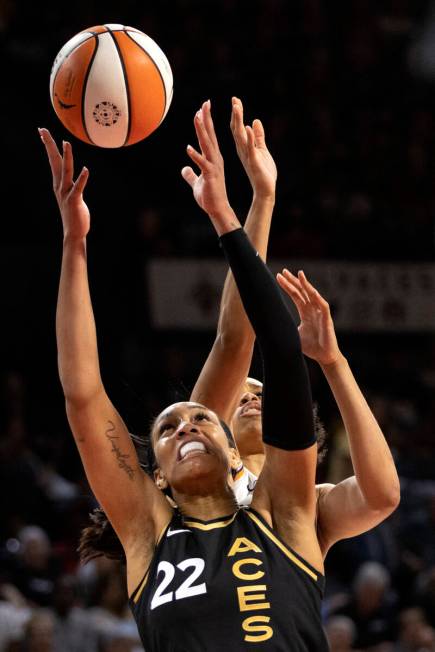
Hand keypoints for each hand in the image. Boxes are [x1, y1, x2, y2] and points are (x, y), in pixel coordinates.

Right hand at [39, 128, 89, 239]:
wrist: (74, 233)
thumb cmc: (75, 215)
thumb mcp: (72, 196)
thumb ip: (72, 185)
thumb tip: (75, 177)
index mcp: (59, 184)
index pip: (53, 161)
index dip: (48, 146)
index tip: (43, 132)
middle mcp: (60, 186)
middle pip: (54, 162)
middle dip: (49, 145)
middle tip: (42, 130)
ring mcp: (66, 193)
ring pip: (66, 171)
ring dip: (67, 157)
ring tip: (66, 142)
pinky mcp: (74, 201)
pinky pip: (78, 188)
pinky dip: (82, 178)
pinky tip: (86, 169)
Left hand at [181, 100, 237, 230]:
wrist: (217, 208)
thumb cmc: (209, 196)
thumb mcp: (196, 182)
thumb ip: (190, 174)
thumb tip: (184, 169)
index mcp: (213, 158)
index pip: (209, 136)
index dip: (206, 122)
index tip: (203, 107)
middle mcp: (215, 159)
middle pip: (209, 135)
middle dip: (206, 119)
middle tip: (205, 103)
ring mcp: (213, 166)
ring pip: (207, 145)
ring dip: (201, 131)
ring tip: (197, 117)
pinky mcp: (210, 175)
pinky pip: (202, 163)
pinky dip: (195, 156)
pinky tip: (188, 148)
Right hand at [230, 97, 276, 199]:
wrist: (265, 190)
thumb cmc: (263, 172)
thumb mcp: (262, 150)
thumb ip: (258, 136)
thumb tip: (255, 121)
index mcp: (244, 147)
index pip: (238, 127)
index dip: (237, 114)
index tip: (235, 100)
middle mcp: (242, 150)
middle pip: (236, 129)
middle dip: (236, 114)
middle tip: (234, 99)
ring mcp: (247, 155)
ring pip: (241, 135)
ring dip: (238, 121)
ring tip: (237, 107)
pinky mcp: (254, 161)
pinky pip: (251, 147)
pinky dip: (249, 137)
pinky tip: (247, 127)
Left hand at [277, 269, 340, 365]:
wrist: (324, 357)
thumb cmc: (311, 347)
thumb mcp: (294, 334)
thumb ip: (286, 328)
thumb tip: (270, 326)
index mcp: (305, 312)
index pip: (296, 295)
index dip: (288, 286)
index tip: (278, 277)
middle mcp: (313, 309)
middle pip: (302, 291)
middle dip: (293, 281)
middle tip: (283, 271)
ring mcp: (320, 313)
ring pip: (313, 295)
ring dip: (306, 284)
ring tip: (299, 274)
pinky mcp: (327, 319)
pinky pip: (323, 306)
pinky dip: (318, 298)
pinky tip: (312, 291)